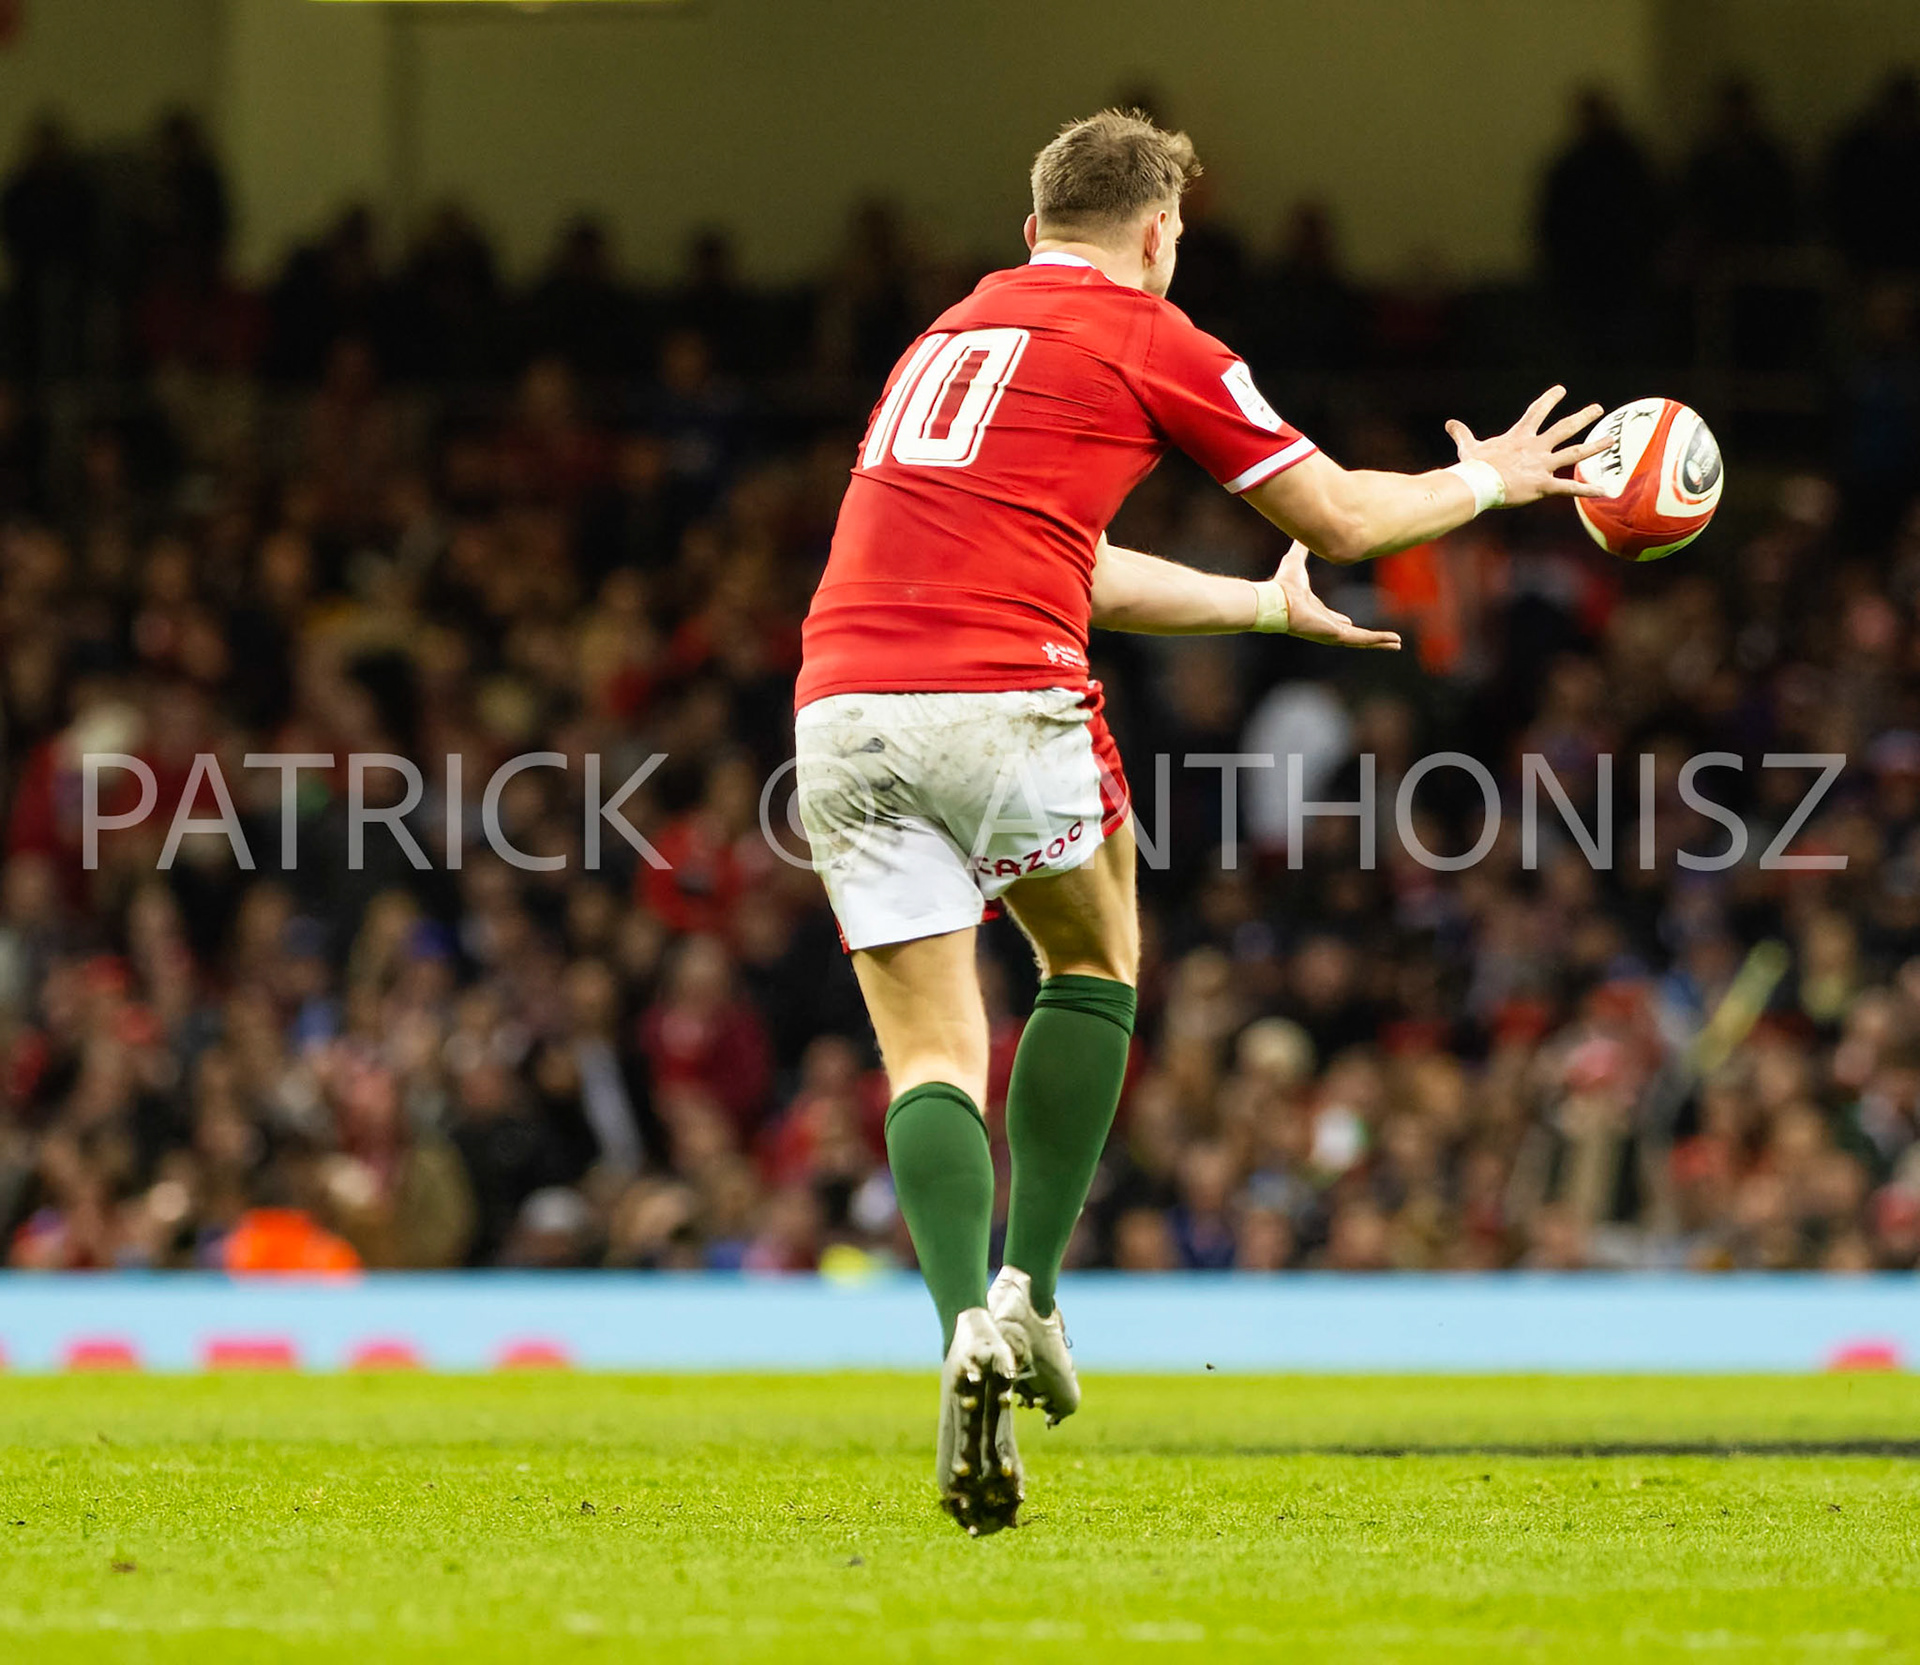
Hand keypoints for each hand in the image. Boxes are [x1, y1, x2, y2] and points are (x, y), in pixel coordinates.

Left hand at [1274, 541, 1401, 650]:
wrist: (1278, 599)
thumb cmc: (1283, 584)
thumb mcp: (1295, 560)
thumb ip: (1300, 548)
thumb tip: (1300, 532)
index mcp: (1315, 611)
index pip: (1332, 619)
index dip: (1342, 621)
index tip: (1350, 622)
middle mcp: (1324, 625)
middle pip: (1350, 634)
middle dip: (1367, 638)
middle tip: (1384, 640)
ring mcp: (1331, 633)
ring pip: (1361, 640)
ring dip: (1379, 642)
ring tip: (1396, 644)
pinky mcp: (1337, 635)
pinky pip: (1362, 639)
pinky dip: (1378, 640)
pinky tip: (1393, 642)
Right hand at [1445, 386, 1610, 505]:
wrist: (1478, 484)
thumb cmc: (1473, 467)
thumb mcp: (1468, 447)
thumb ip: (1462, 434)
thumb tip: (1449, 423)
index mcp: (1519, 437)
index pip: (1537, 412)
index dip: (1549, 399)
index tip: (1561, 390)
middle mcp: (1536, 448)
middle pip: (1564, 428)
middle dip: (1582, 417)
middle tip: (1597, 408)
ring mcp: (1542, 466)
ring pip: (1574, 453)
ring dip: (1594, 446)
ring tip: (1611, 440)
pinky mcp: (1543, 485)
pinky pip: (1569, 488)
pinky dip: (1587, 489)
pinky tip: (1604, 490)